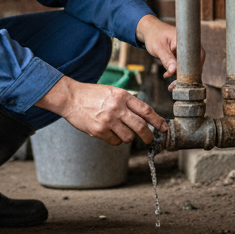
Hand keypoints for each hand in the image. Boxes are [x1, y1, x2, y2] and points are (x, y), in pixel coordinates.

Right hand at [35, 77, 167, 145]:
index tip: (164, 128)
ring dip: (128, 137)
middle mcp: (117, 108)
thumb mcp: (113, 92)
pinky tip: (108, 132)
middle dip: (148, 136)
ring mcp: (108, 120)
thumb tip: (144, 118)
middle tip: (149, 140)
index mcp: (123, 96)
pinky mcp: (99, 130)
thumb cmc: (92, 95)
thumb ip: (127, 102)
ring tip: (120, 131)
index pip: (146, 110)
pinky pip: (115, 141)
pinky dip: (115, 139)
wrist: (71, 98)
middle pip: (141, 126)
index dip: (158, 121)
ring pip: (128, 137)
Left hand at [134, 15, 202, 90]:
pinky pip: (184, 68)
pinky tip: (171, 82)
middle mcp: (191, 46)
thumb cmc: (154, 36)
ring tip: (171, 86)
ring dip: (182, 78)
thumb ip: (167, 59)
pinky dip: (179, 75)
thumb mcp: (159, 48)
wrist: (149, 30)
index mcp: (188, 41)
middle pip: (194, 65)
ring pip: (189, 68)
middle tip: (174, 86)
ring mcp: (188, 52)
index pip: (196, 59)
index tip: (183, 81)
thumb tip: (173, 72)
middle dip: (186, 78)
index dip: (192, 71)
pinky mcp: (183, 56)